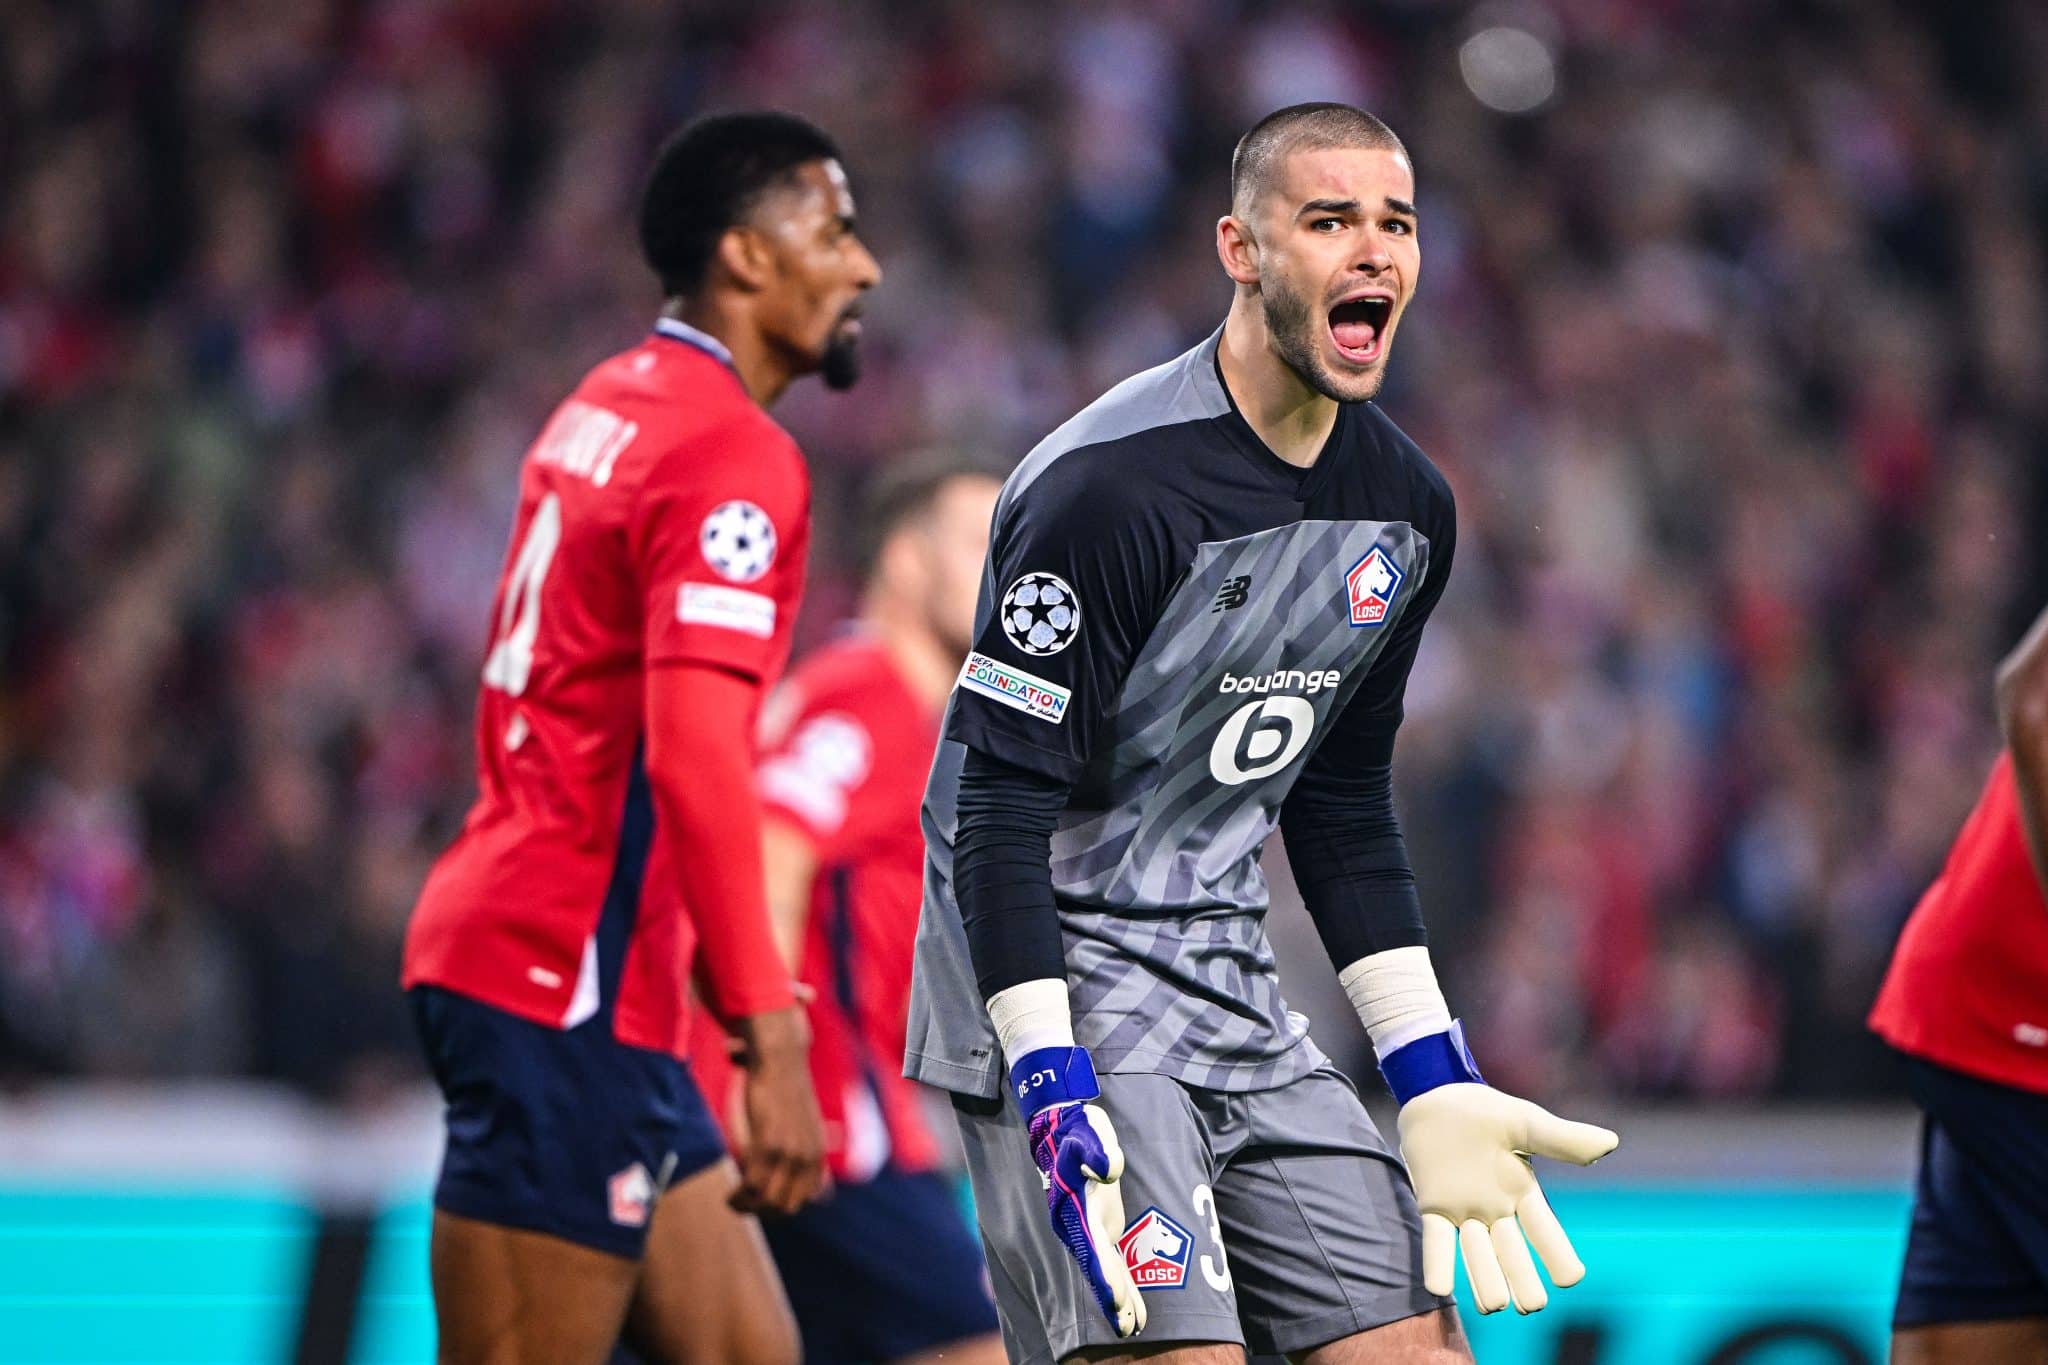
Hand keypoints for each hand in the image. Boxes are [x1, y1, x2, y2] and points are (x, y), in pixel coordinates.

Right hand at [727, 1006, 826, 1214]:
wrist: (780, 1059)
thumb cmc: (786, 1090)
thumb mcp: (807, 1125)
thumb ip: (811, 1154)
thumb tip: (824, 1192)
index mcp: (818, 1153)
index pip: (807, 1198)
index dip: (782, 1204)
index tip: (763, 1199)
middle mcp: (808, 1157)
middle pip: (787, 1206)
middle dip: (764, 1212)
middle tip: (744, 1203)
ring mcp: (789, 1152)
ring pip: (768, 1202)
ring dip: (748, 1208)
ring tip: (734, 1202)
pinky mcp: (767, 1145)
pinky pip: (751, 1186)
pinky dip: (738, 1197)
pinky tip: (730, 1195)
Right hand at [1028, 1099, 1145, 1337]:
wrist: (1063, 1129)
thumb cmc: (1080, 1131)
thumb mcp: (1091, 1132)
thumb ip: (1101, 1149)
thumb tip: (1111, 1169)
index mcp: (1076, 1209)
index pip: (1093, 1249)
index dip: (1104, 1276)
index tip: (1116, 1300)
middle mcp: (1078, 1226)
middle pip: (1098, 1269)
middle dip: (1113, 1298)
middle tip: (1128, 1328)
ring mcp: (1088, 1230)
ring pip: (1105, 1271)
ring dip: (1119, 1298)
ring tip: (1133, 1327)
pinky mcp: (1100, 1228)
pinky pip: (1111, 1262)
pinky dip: (1122, 1284)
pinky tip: (1134, 1306)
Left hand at [1396, 1082, 1617, 1314]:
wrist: (1437, 1094)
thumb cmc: (1485, 1111)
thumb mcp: (1526, 1123)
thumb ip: (1562, 1139)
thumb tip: (1609, 1143)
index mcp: (1523, 1193)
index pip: (1545, 1231)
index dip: (1557, 1255)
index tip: (1571, 1278)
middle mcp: (1496, 1210)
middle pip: (1512, 1253)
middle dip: (1522, 1279)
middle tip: (1532, 1305)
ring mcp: (1464, 1212)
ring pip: (1478, 1255)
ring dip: (1485, 1280)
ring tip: (1494, 1306)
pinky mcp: (1433, 1207)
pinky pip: (1437, 1240)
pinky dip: (1439, 1264)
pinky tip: (1440, 1288)